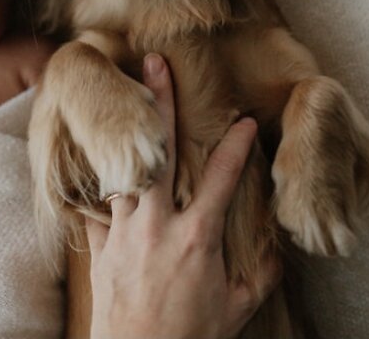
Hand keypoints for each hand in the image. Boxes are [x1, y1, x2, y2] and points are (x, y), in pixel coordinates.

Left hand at [85, 54, 280, 338]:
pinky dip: (92, 187)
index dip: (237, 144)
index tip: (245, 119)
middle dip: (159, 103)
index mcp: (198, 236)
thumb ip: (262, 273)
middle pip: (160, 151)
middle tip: (154, 62)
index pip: (224, 176)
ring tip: (117, 99)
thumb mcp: (238, 307)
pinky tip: (86, 164)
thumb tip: (281, 249)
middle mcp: (158, 225)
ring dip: (124, 135)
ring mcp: (124, 234)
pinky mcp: (100, 249)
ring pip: (122, 170)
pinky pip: (92, 208)